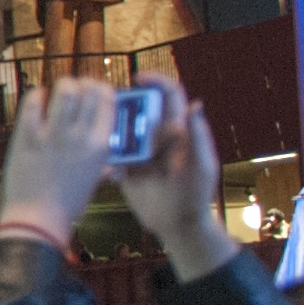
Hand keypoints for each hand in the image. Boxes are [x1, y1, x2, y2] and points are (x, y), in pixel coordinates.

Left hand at [0, 81, 117, 241]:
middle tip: (75, 88)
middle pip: (87, 89)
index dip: (101, 88)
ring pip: (64, 90)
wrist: (37, 218)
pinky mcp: (26, 138)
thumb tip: (106, 144)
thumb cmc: (68, 203)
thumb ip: (102, 157)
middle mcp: (79, 136)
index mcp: (100, 145)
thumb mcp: (95, 176)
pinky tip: (37, 100)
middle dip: (82, 82)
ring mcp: (52, 136)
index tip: (95, 89)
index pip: (108, 100)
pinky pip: (33, 103)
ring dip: (61, 85)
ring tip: (57, 92)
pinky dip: (36, 95)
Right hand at [116, 94, 233, 281]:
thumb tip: (195, 104)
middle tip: (107, 108)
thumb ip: (197, 137)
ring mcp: (139, 152)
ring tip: (101, 139)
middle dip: (123, 104)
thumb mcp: (202, 165)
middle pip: (138, 108)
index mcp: (178, 131)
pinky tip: (109, 171)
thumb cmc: (196, 194)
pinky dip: (105, 160)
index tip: (137, 79)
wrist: (179, 225)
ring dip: (109, 130)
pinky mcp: (124, 168)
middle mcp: (157, 136)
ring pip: (120, 129)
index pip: (169, 96)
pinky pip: (109, 157)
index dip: (156, 82)